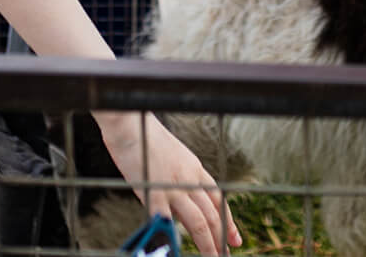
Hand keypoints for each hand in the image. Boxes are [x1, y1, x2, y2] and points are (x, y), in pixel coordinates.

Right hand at [98, 112, 239, 254]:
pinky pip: (165, 220)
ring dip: (207, 244)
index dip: (228, 221)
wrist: (131, 121)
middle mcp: (189, 179)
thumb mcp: (172, 157)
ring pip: (198, 221)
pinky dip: (170, 236)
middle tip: (226, 255)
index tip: (235, 239)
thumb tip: (178, 203)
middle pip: (212, 214)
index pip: (218, 199)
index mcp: (195, 168)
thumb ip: (178, 180)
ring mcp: (173, 186)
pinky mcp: (153, 191)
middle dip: (221, 238)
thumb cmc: (145, 137)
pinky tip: (173, 248)